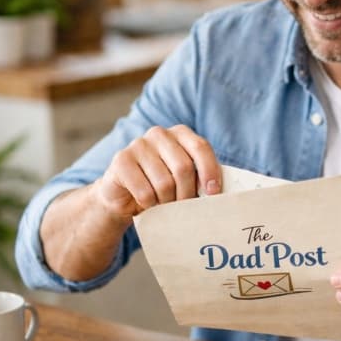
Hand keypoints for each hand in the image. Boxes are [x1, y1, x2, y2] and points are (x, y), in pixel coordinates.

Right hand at [95, 125, 220, 219]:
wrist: (124, 196)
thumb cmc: (161, 187)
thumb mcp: (184, 179)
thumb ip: (201, 177)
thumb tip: (219, 192)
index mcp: (180, 133)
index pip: (201, 147)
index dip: (210, 171)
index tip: (213, 193)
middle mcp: (159, 134)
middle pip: (183, 168)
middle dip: (187, 194)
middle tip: (184, 207)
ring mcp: (138, 145)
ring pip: (164, 183)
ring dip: (167, 202)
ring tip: (164, 204)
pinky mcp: (121, 160)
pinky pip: (145, 192)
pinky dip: (149, 205)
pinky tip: (147, 203)